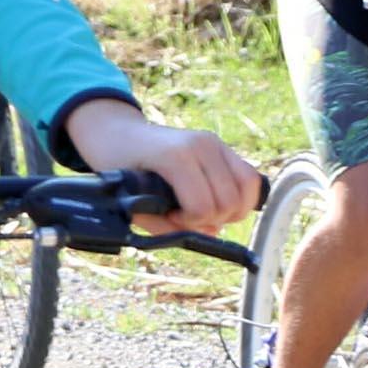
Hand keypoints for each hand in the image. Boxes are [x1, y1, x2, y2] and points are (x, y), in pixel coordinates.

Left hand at [63, 101, 261, 233]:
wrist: (118, 133)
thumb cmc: (120, 166)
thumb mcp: (129, 201)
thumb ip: (164, 226)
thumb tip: (209, 234)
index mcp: (174, 156)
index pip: (203, 205)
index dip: (191, 223)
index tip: (172, 217)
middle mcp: (201, 145)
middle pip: (229, 201)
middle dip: (212, 219)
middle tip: (188, 216)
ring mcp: (215, 143)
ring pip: (248, 188)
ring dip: (232, 210)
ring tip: (206, 212)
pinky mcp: (223, 146)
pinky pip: (249, 177)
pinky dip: (241, 198)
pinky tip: (219, 204)